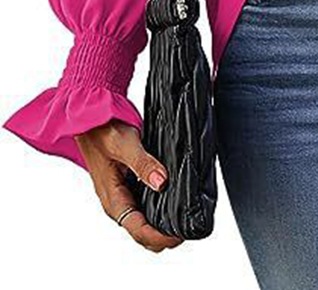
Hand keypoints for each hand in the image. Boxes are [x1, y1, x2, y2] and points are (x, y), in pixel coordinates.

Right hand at [74, 119, 183, 251]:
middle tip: (188, 226)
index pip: (138, 230)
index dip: (160, 237)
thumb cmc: (102, 131)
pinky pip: (144, 208)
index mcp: (114, 199)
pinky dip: (159, 211)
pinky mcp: (128, 187)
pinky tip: (174, 202)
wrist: (91, 121)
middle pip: (142, 233)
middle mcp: (118, 202)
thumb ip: (143, 164)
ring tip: (184, 218)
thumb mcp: (125, 144)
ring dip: (162, 225)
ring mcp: (123, 196)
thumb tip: (161, 183)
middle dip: (164, 236)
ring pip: (144, 223)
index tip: (180, 234)